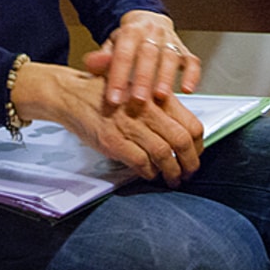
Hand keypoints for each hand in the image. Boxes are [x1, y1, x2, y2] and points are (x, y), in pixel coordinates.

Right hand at [12, 61, 204, 185]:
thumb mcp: (137, 90)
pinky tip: (149, 174)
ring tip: (173, 179)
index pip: (191, 123)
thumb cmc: (104, 92)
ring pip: (164, 155)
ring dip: (172, 172)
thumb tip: (182, 129)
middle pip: (182, 141)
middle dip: (190, 163)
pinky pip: (140, 162)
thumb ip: (159, 106)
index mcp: (155, 96)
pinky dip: (149, 172)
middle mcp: (146, 109)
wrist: (71, 93)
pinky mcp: (113, 141)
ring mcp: (129, 126)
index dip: (198, 145)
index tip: (196, 153)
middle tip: (189, 172)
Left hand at [83, 10, 201, 105]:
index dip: (118, 76)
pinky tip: (187, 90)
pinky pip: (192, 61)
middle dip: (143, 78)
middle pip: (148, 53)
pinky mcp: (184, 50)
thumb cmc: (127, 41)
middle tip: (137, 100)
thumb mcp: (110, 45)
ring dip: (166, 77)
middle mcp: (152, 33)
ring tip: (161, 97)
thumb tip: (91, 64)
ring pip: (170, 56)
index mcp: (131, 31)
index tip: (113, 99)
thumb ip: (101, 58)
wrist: (147, 23)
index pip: (123, 53)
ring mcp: (170, 41)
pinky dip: (192, 75)